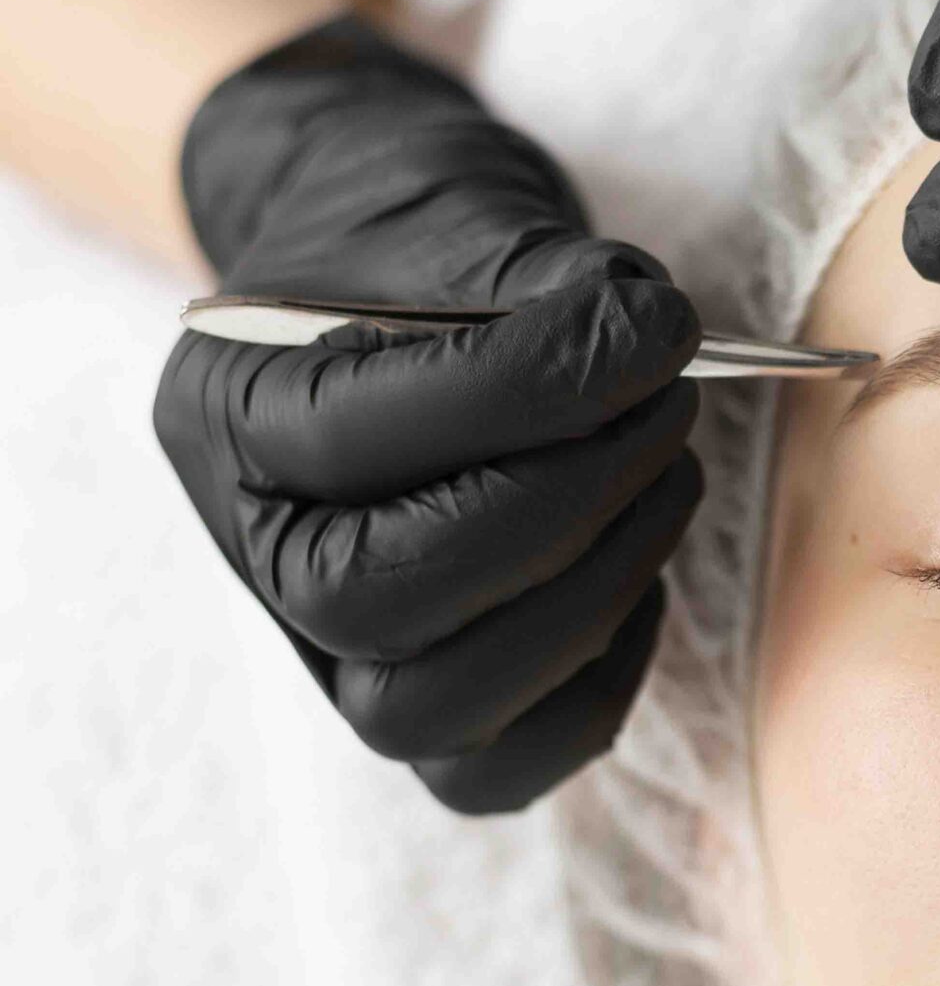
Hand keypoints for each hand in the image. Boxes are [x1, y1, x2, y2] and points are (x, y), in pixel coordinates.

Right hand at [157, 12, 703, 813]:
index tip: (657, 334)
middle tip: (666, 413)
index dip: (532, 391)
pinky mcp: (418, 704)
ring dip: (587, 599)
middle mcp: (258, 549)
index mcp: (227, 414)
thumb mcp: (460, 219)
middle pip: (381, 598)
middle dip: (562, 507)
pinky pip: (499, 767)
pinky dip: (593, 685)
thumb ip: (540, 282)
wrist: (395, 280)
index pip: (359, 436)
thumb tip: (647, 335)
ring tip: (665, 481)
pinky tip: (643, 579)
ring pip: (430, 709)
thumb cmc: (422, 250)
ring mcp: (329, 649)